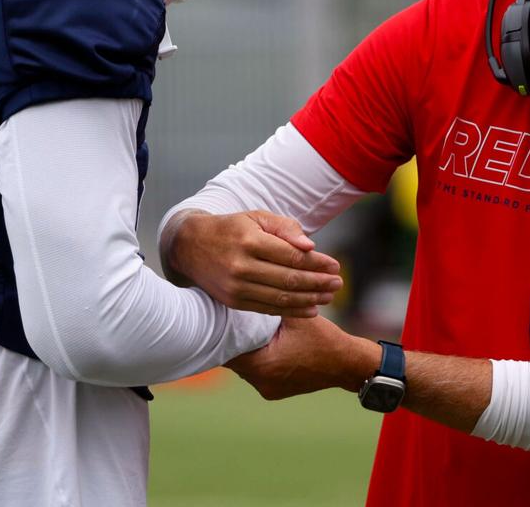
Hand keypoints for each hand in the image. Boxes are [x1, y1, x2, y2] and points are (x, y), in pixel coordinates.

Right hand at [161, 210, 342, 316]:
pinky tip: (311, 308)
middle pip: (289, 279)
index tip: (336, 266)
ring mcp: (236, 287)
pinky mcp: (233, 302)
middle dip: (318, 283)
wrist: (191, 246)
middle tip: (338, 284)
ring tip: (329, 297)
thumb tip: (309, 246)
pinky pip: (268, 309)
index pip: (291, 256)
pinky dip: (292, 311)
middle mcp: (241, 266)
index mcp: (250, 241)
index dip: (317, 263)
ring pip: (281, 298)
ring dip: (310, 299)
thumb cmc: (232, 228)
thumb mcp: (256, 217)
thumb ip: (284, 228)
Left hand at [226, 315, 378, 399]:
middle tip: (228, 319)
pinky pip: (258, 372)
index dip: (223, 331)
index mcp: (264, 365)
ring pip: (245, 366)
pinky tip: (262, 342)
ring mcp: (269, 389)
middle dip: (233, 339)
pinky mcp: (276, 391)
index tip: (219, 316)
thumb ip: (271, 305)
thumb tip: (249, 287)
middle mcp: (262, 382)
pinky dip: (258, 358)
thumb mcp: (296, 315)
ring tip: (244, 329)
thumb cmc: (324, 338)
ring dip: (246, 349)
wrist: (347, 364)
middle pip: (234, 358)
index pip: (228, 349)